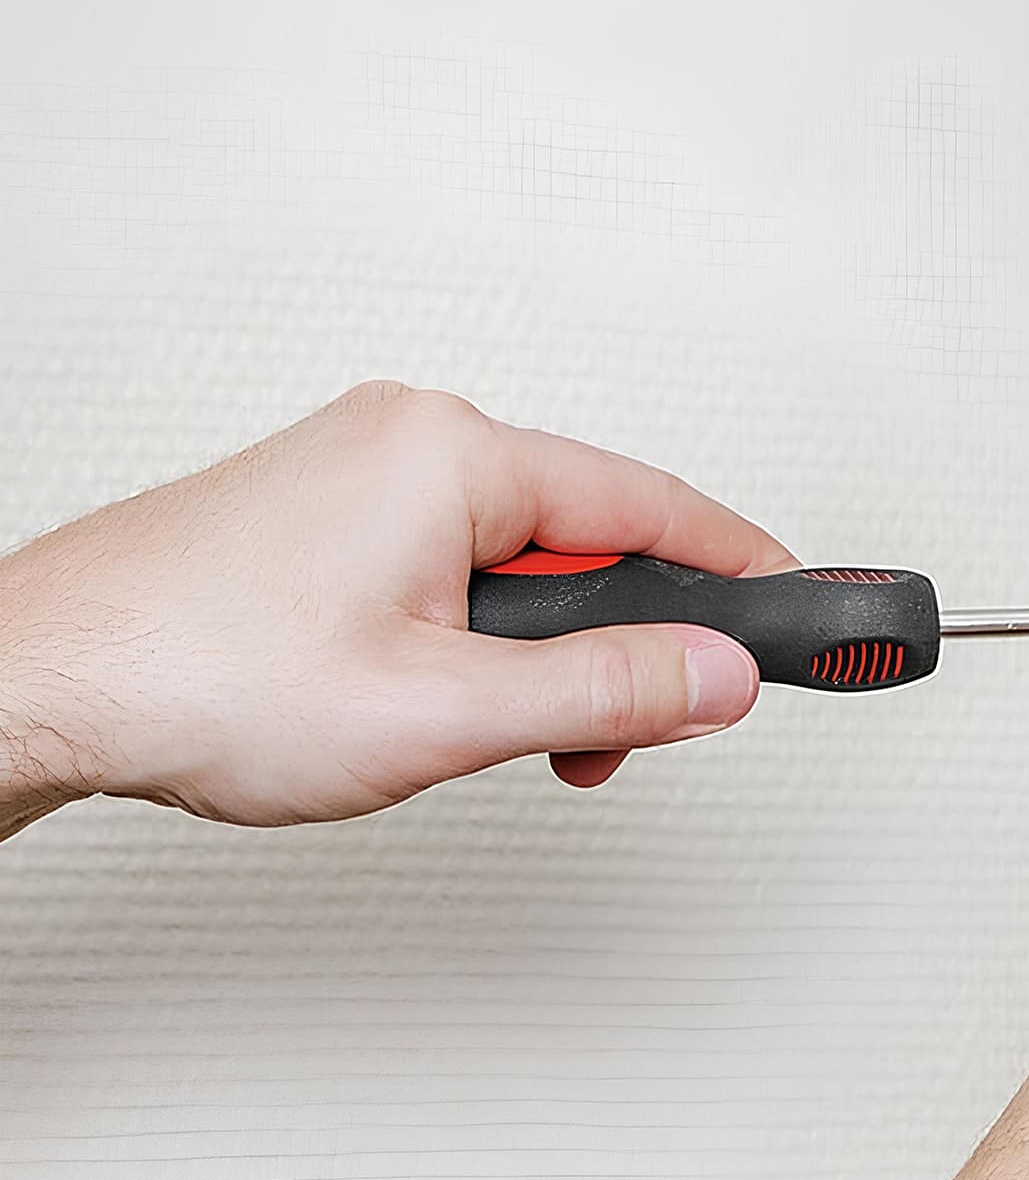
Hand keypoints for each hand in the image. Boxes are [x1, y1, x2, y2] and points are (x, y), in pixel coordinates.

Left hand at [0, 381, 794, 829]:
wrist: (42, 684)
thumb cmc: (199, 676)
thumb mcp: (449, 709)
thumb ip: (608, 693)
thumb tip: (715, 674)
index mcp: (453, 454)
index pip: (652, 503)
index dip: (740, 567)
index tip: (801, 607)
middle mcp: (410, 439)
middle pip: (585, 538)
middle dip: (619, 646)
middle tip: (622, 738)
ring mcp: (361, 472)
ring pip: (515, 564)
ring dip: (540, 657)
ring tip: (498, 739)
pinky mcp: (325, 514)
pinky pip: (452, 565)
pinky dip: (480, 640)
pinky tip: (444, 704)